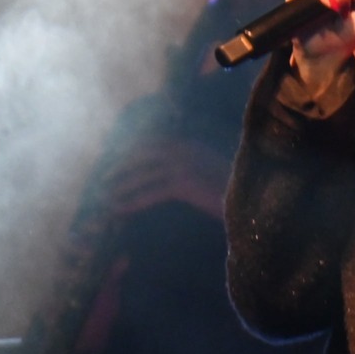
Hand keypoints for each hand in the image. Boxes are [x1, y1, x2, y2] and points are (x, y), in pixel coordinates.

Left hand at [100, 137, 230, 220]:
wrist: (250, 199)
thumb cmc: (230, 188)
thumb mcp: (208, 167)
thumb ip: (189, 162)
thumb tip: (166, 170)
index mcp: (188, 143)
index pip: (152, 143)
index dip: (131, 153)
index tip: (116, 162)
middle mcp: (184, 149)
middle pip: (143, 155)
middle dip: (121, 167)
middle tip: (104, 179)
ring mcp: (183, 165)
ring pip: (143, 175)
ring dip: (122, 187)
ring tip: (107, 198)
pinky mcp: (184, 184)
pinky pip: (151, 193)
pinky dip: (132, 202)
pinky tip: (120, 210)